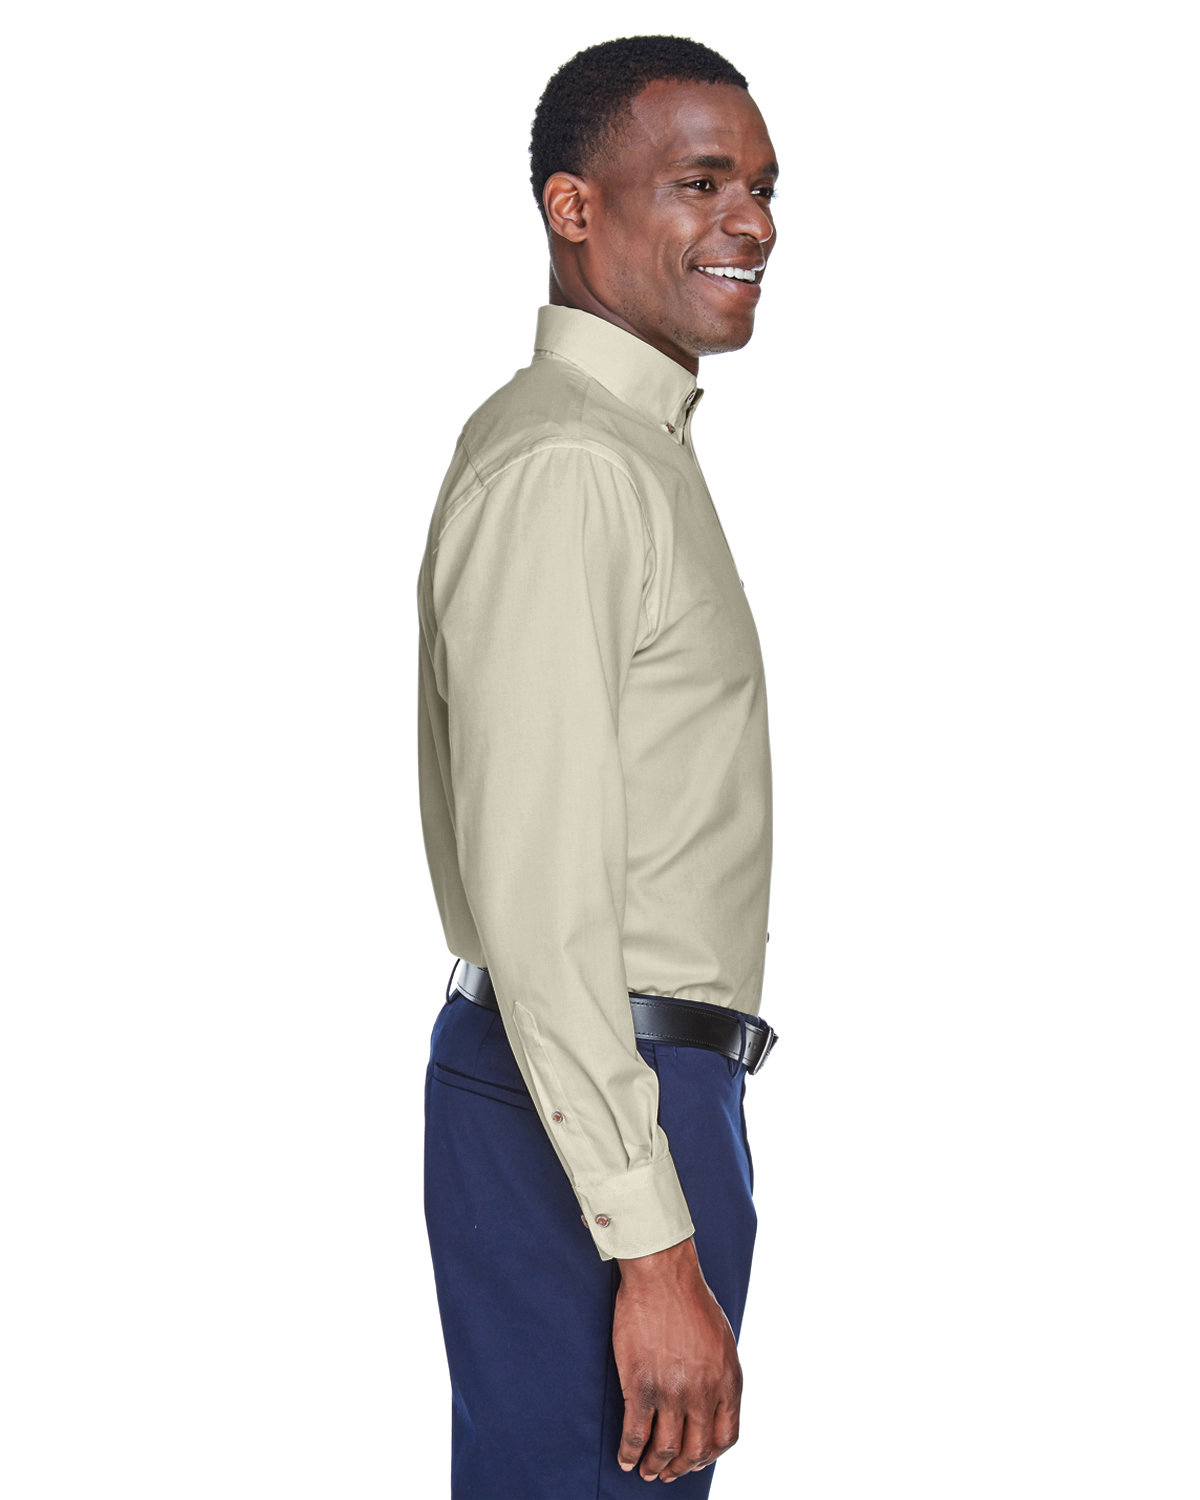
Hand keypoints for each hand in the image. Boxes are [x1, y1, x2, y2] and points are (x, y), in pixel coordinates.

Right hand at [611, 1236, 741, 1481]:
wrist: (662, 1274)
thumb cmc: (690, 1299)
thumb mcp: (722, 1340)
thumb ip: (719, 1375)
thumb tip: (711, 1402)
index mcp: (727, 1381)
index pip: (725, 1437)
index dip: (709, 1455)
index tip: (696, 1459)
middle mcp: (703, 1393)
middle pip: (695, 1449)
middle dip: (681, 1468)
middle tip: (668, 1474)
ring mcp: (671, 1392)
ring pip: (665, 1449)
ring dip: (655, 1467)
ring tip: (647, 1472)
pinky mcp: (641, 1386)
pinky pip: (635, 1433)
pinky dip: (630, 1452)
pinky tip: (625, 1459)